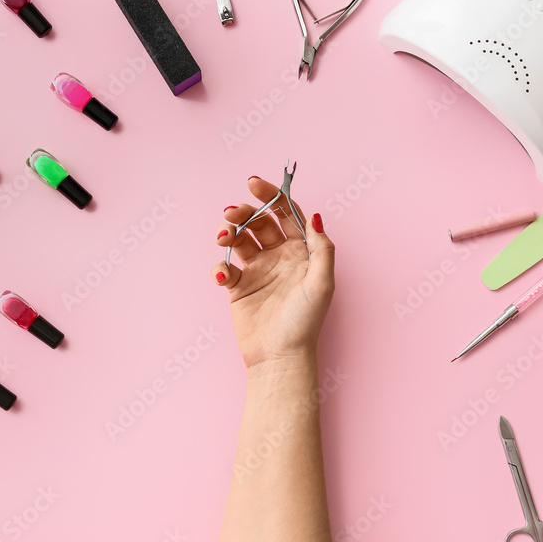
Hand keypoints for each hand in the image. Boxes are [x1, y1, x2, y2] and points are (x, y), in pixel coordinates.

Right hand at [211, 176, 335, 370]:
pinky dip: (220, 267)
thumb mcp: (322, 283)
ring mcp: (258, 271)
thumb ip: (322, 248)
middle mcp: (279, 257)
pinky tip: (222, 276)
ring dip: (229, 232)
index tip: (253, 184)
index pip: (286, 214)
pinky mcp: (238, 287)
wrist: (280, 357)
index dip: (272, 196)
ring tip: (223, 235)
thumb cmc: (305, 322)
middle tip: (232, 212)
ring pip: (240, 240)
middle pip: (259, 222)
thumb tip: (315, 216)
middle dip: (244, 212)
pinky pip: (225, 267)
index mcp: (302, 252)